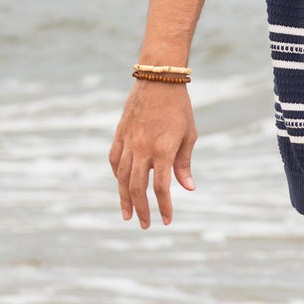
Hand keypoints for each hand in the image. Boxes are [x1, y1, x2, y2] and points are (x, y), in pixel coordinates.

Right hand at [108, 82, 195, 227]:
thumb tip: (188, 188)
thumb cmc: (179, 108)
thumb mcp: (189, 135)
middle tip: (144, 225)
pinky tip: (120, 184)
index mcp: (163, 150)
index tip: (167, 220)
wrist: (158, 79)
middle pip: (137, 187)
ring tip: (127, 214)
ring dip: (124, 198)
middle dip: (141, 209)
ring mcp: (128, 141)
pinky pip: (114, 160)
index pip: (161, 187)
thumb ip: (184, 163)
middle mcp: (142, 148)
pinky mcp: (120, 134)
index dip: (164, 207)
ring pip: (121, 177)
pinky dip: (117, 175)